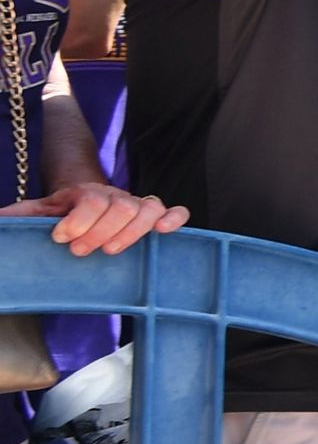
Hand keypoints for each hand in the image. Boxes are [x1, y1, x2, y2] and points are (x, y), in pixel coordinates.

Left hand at [1, 181, 189, 254]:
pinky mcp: (154, 215)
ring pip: (146, 210)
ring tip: (111, 250)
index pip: (91, 200)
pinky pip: (175, 211)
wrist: (83, 199)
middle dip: (100, 232)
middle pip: (120, 207)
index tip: (60, 239)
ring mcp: (136, 204)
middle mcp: (114, 195)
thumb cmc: (61, 212)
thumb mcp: (36, 210)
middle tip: (80, 251)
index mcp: (84, 192)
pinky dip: (174, 219)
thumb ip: (16, 216)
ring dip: (131, 233)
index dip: (78, 221)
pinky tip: (164, 232)